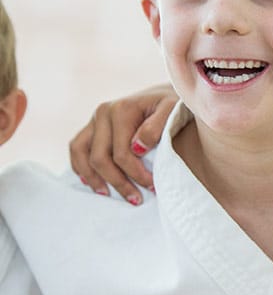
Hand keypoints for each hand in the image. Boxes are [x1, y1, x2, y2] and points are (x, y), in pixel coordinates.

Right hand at [69, 83, 177, 204]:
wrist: (164, 95)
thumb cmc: (172, 105)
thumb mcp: (173, 110)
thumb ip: (157, 126)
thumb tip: (138, 148)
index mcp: (121, 109)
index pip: (122, 153)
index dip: (136, 174)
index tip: (152, 187)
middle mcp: (103, 112)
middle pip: (100, 158)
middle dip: (118, 182)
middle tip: (136, 199)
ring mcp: (94, 119)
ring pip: (82, 155)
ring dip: (94, 178)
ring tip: (108, 195)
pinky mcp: (90, 126)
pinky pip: (76, 148)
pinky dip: (80, 167)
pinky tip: (92, 182)